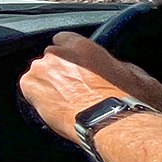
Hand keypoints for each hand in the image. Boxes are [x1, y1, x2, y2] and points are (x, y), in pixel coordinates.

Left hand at [19, 32, 161, 143]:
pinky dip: (38, 96)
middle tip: (73, 88)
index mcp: (80, 46)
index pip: (64, 39)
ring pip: (39, 74)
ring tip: (65, 101)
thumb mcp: (133, 73)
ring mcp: (40, 70)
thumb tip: (112, 64)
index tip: (76, 65)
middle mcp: (56, 54)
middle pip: (51, 58)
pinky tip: (54, 107)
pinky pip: (29, 88)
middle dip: (59, 70)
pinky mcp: (29, 87)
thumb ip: (114, 62)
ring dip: (48, 84)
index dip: (69, 53)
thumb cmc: (126, 100)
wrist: (110, 123)